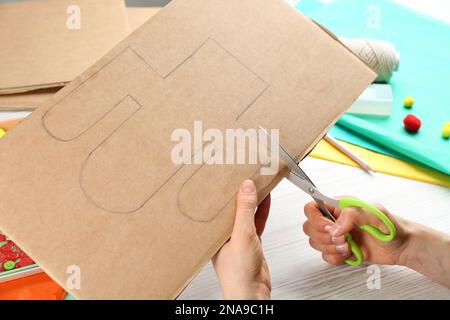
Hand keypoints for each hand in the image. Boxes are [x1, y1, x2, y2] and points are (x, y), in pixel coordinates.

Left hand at [212, 180, 271, 299]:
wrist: (252, 293)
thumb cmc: (238, 274)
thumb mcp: (242, 235)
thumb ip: (245, 211)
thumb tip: (246, 188)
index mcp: (212, 233)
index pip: (216, 206)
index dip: (222, 190)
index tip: (229, 175)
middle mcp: (223, 234)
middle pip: (231, 208)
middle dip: (238, 192)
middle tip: (244, 175)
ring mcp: (237, 238)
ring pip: (245, 213)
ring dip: (252, 200)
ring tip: (258, 182)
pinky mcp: (251, 242)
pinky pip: (256, 222)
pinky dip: (261, 211)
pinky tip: (265, 200)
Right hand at [303, 199, 411, 265]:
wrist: (402, 246)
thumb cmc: (393, 226)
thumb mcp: (375, 213)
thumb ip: (352, 216)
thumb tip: (335, 227)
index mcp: (338, 206)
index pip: (311, 207)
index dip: (315, 219)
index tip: (330, 227)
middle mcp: (334, 219)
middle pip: (310, 227)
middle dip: (324, 236)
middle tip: (343, 238)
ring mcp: (336, 235)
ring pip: (316, 243)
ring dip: (331, 248)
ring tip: (349, 246)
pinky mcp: (340, 250)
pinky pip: (325, 256)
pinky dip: (336, 257)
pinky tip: (349, 253)